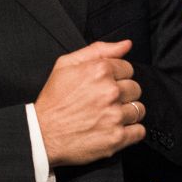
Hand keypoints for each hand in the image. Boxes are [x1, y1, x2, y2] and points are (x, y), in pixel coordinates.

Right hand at [34, 39, 145, 166]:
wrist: (42, 135)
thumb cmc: (53, 100)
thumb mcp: (66, 64)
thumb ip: (99, 50)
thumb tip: (125, 45)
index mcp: (100, 71)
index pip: (128, 68)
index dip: (117, 77)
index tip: (105, 85)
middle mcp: (110, 92)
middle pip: (135, 89)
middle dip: (123, 94)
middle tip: (105, 102)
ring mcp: (114, 116)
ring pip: (138, 109)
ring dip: (126, 113)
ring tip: (108, 116)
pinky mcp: (117, 137)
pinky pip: (139, 131)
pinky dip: (131, 131)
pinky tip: (115, 128)